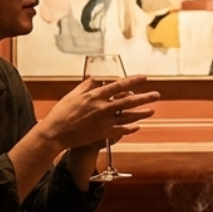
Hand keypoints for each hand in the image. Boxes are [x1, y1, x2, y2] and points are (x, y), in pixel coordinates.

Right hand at [42, 75, 159, 151]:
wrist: (56, 133)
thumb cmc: (62, 112)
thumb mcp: (73, 95)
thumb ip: (87, 86)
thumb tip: (96, 77)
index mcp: (95, 95)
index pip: (119, 85)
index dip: (133, 81)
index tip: (144, 78)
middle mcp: (102, 108)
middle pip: (128, 101)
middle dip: (144, 97)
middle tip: (156, 95)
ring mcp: (103, 122)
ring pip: (127, 117)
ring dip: (141, 113)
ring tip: (152, 111)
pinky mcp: (102, 134)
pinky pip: (120, 131)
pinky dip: (129, 129)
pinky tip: (137, 126)